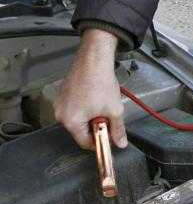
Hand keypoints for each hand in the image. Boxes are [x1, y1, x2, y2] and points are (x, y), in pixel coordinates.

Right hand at [54, 29, 127, 149]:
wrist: (94, 60)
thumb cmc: (101, 83)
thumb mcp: (114, 111)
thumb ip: (117, 130)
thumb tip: (120, 143)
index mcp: (70, 121)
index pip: (84, 142)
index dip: (100, 142)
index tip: (110, 139)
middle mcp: (60, 113)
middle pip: (80, 130)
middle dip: (96, 127)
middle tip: (109, 118)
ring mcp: (60, 102)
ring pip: (78, 118)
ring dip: (91, 117)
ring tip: (103, 105)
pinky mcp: (62, 94)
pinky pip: (74, 107)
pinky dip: (86, 107)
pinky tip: (95, 98)